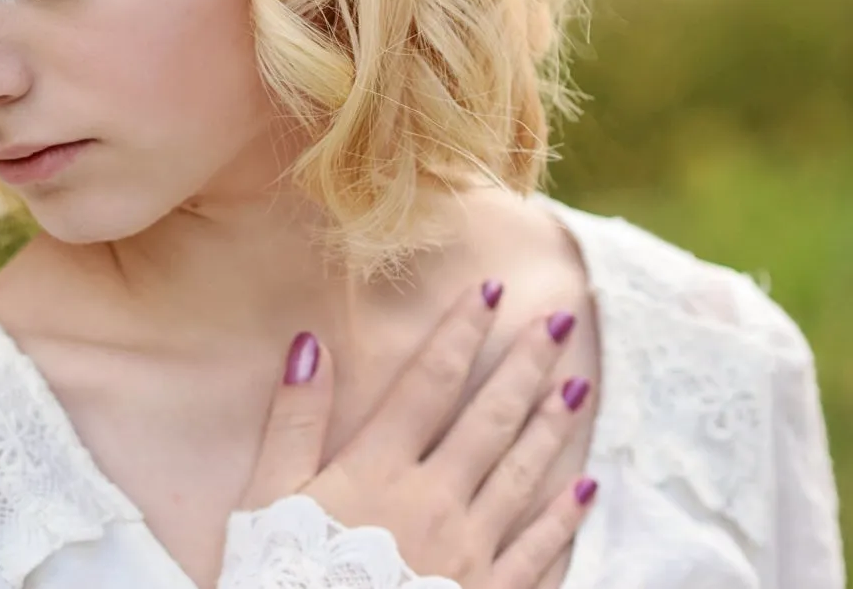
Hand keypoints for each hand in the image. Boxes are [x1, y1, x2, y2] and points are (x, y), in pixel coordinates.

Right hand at [235, 280, 595, 588]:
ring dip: (553, 427)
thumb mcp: (267, 499)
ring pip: (523, 475)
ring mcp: (469, 553)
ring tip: (580, 385)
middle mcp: (434, 501)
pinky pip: (538, 552)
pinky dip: (564, 518)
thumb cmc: (283, 580)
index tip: (489, 292)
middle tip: (559, 319)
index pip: (429, 383)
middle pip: (489, 418)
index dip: (461, 332)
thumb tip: (311, 345)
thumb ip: (293, 422)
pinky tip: (585, 489)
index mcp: (377, 470)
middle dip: (525, 365)